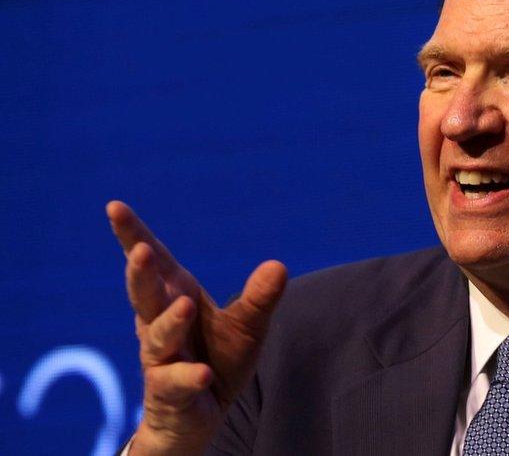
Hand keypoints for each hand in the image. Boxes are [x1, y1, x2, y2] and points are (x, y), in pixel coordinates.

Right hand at [106, 201, 286, 454]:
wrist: (201, 416)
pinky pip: (177, 383)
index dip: (133, 236)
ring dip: (169, 322)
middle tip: (141, 251)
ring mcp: (162, 359)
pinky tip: (204, 374)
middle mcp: (160, 325)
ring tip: (184, 304)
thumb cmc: (217, 359)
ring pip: (158, 338)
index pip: (154, 264)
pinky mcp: (170, 393)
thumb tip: (278, 265)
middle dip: (141, 274)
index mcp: (175, 298)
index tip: (114, 206)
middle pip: (145, 296)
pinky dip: (189, 377)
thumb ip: (259, 298)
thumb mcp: (246, 326)